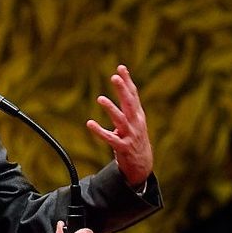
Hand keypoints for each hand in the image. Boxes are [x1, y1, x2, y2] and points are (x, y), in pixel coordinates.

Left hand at [86, 64, 153, 188]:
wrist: (142, 164)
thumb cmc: (135, 139)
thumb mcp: (135, 121)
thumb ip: (129, 106)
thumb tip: (124, 87)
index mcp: (138, 115)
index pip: (133, 95)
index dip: (127, 81)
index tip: (121, 67)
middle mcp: (136, 123)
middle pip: (129, 103)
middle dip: (122, 89)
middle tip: (114, 77)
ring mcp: (130, 135)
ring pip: (120, 119)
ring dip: (110, 108)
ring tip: (100, 98)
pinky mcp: (123, 147)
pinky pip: (109, 138)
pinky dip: (99, 131)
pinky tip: (89, 123)